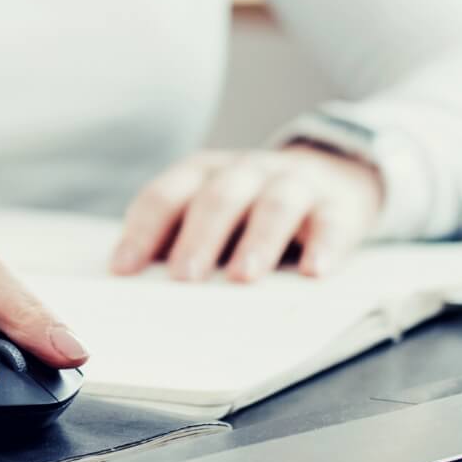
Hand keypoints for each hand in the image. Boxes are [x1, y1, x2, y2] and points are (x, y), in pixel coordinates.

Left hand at [111, 146, 383, 281]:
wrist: (335, 175)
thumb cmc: (254, 209)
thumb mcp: (213, 215)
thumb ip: (180, 241)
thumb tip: (140, 289)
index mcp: (203, 174)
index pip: (165, 196)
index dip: (142, 232)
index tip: (123, 271)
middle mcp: (245, 172)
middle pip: (217, 198)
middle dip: (198, 238)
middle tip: (184, 278)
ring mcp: (293, 184)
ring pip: (274, 205)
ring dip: (258, 241)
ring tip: (244, 278)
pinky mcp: (337, 205)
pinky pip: (331, 222)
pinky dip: (324, 246)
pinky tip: (315, 272)